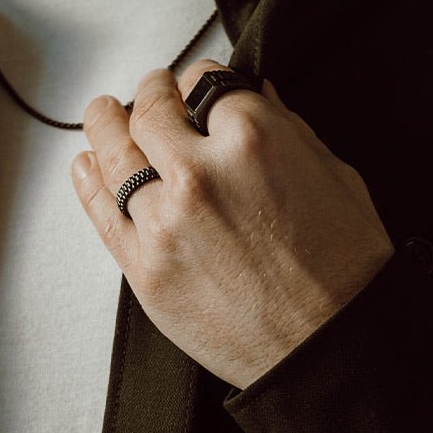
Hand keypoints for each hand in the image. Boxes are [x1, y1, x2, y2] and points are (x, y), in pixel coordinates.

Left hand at [71, 60, 394, 388]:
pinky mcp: (145, 268)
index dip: (203, 79)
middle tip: (152, 91)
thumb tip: (259, 94)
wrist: (335, 353)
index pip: (206, 82)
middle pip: (150, 109)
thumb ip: (288, 127)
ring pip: (113, 151)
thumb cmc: (346, 271)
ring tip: (102, 111)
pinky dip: (88, 179)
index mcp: (253, 141)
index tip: (198, 85)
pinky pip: (100, 210)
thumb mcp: (335, 176)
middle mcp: (200, 174)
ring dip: (104, 123)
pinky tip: (86, 163)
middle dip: (151, 92)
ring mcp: (165, 221)